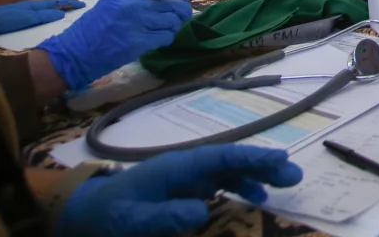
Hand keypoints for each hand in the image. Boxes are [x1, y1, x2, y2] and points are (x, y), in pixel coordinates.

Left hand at [0, 0, 83, 35]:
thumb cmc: (7, 20)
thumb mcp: (27, 19)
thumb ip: (43, 16)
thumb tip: (62, 13)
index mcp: (36, 6)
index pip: (57, 3)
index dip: (70, 4)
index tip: (83, 5)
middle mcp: (33, 7)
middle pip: (53, 3)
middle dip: (66, 4)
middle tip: (78, 5)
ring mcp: (26, 11)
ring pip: (47, 8)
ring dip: (58, 8)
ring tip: (67, 10)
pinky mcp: (21, 16)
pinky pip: (41, 13)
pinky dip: (49, 13)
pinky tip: (48, 17)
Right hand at [37, 0, 191, 88]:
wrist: (76, 53)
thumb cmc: (91, 28)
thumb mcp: (109, 2)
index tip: (163, 0)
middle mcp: (132, 4)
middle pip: (172, 3)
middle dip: (179, 11)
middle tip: (177, 16)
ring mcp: (137, 24)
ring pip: (173, 20)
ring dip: (173, 26)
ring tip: (164, 29)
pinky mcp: (140, 43)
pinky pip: (166, 36)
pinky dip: (166, 38)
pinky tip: (158, 40)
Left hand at [56, 144, 302, 236]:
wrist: (85, 216)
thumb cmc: (108, 217)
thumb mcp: (132, 222)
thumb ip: (165, 216)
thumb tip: (203, 208)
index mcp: (175, 167)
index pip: (220, 156)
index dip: (251, 156)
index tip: (279, 159)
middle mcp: (186, 167)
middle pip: (230, 160)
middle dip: (262, 164)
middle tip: (293, 175)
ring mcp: (186, 178)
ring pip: (229, 170)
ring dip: (257, 174)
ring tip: (285, 185)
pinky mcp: (184, 190)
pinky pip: (220, 183)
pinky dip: (241, 186)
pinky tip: (256, 197)